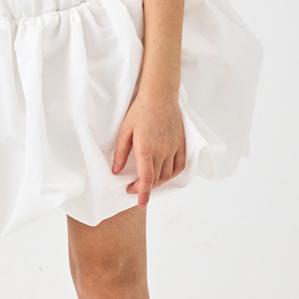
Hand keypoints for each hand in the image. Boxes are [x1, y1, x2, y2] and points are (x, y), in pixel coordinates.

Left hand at [111, 89, 185, 207]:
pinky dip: (172, 174)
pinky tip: (164, 174)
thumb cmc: (140, 111)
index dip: (143, 193)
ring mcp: (174, 147)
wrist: (160, 95)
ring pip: (167, 175)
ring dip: (157, 183)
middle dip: (144, 188)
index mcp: (146, 148)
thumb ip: (121, 153)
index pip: (146, 178)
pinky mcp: (181, 143)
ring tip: (146, 182)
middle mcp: (162, 151)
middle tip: (132, 188)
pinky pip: (179, 165)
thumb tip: (116, 171)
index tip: (141, 204)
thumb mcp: (125, 131)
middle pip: (156, 179)